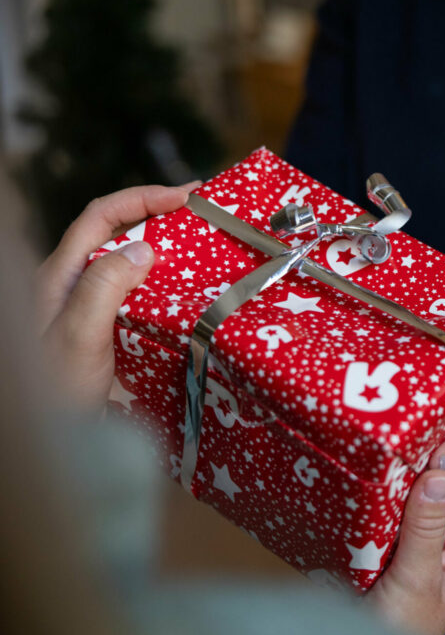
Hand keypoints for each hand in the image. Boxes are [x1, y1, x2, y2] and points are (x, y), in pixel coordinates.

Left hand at [37, 184, 195, 414]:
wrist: (50, 438)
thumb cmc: (54, 388)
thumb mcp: (78, 334)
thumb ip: (104, 287)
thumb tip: (143, 248)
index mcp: (62, 274)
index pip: (101, 216)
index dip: (142, 198)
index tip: (185, 196)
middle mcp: (76, 284)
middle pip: (118, 233)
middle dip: (159, 215)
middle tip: (203, 212)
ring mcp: (93, 307)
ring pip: (131, 263)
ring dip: (167, 249)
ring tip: (205, 245)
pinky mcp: (110, 330)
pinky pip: (140, 295)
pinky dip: (167, 284)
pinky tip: (191, 293)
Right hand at [368, 471, 444, 634]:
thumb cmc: (399, 630)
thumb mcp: (418, 576)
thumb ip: (428, 529)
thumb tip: (443, 477)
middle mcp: (434, 563)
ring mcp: (403, 564)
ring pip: (414, 518)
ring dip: (413, 490)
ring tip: (414, 453)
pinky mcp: (370, 566)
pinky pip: (380, 529)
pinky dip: (377, 508)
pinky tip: (369, 490)